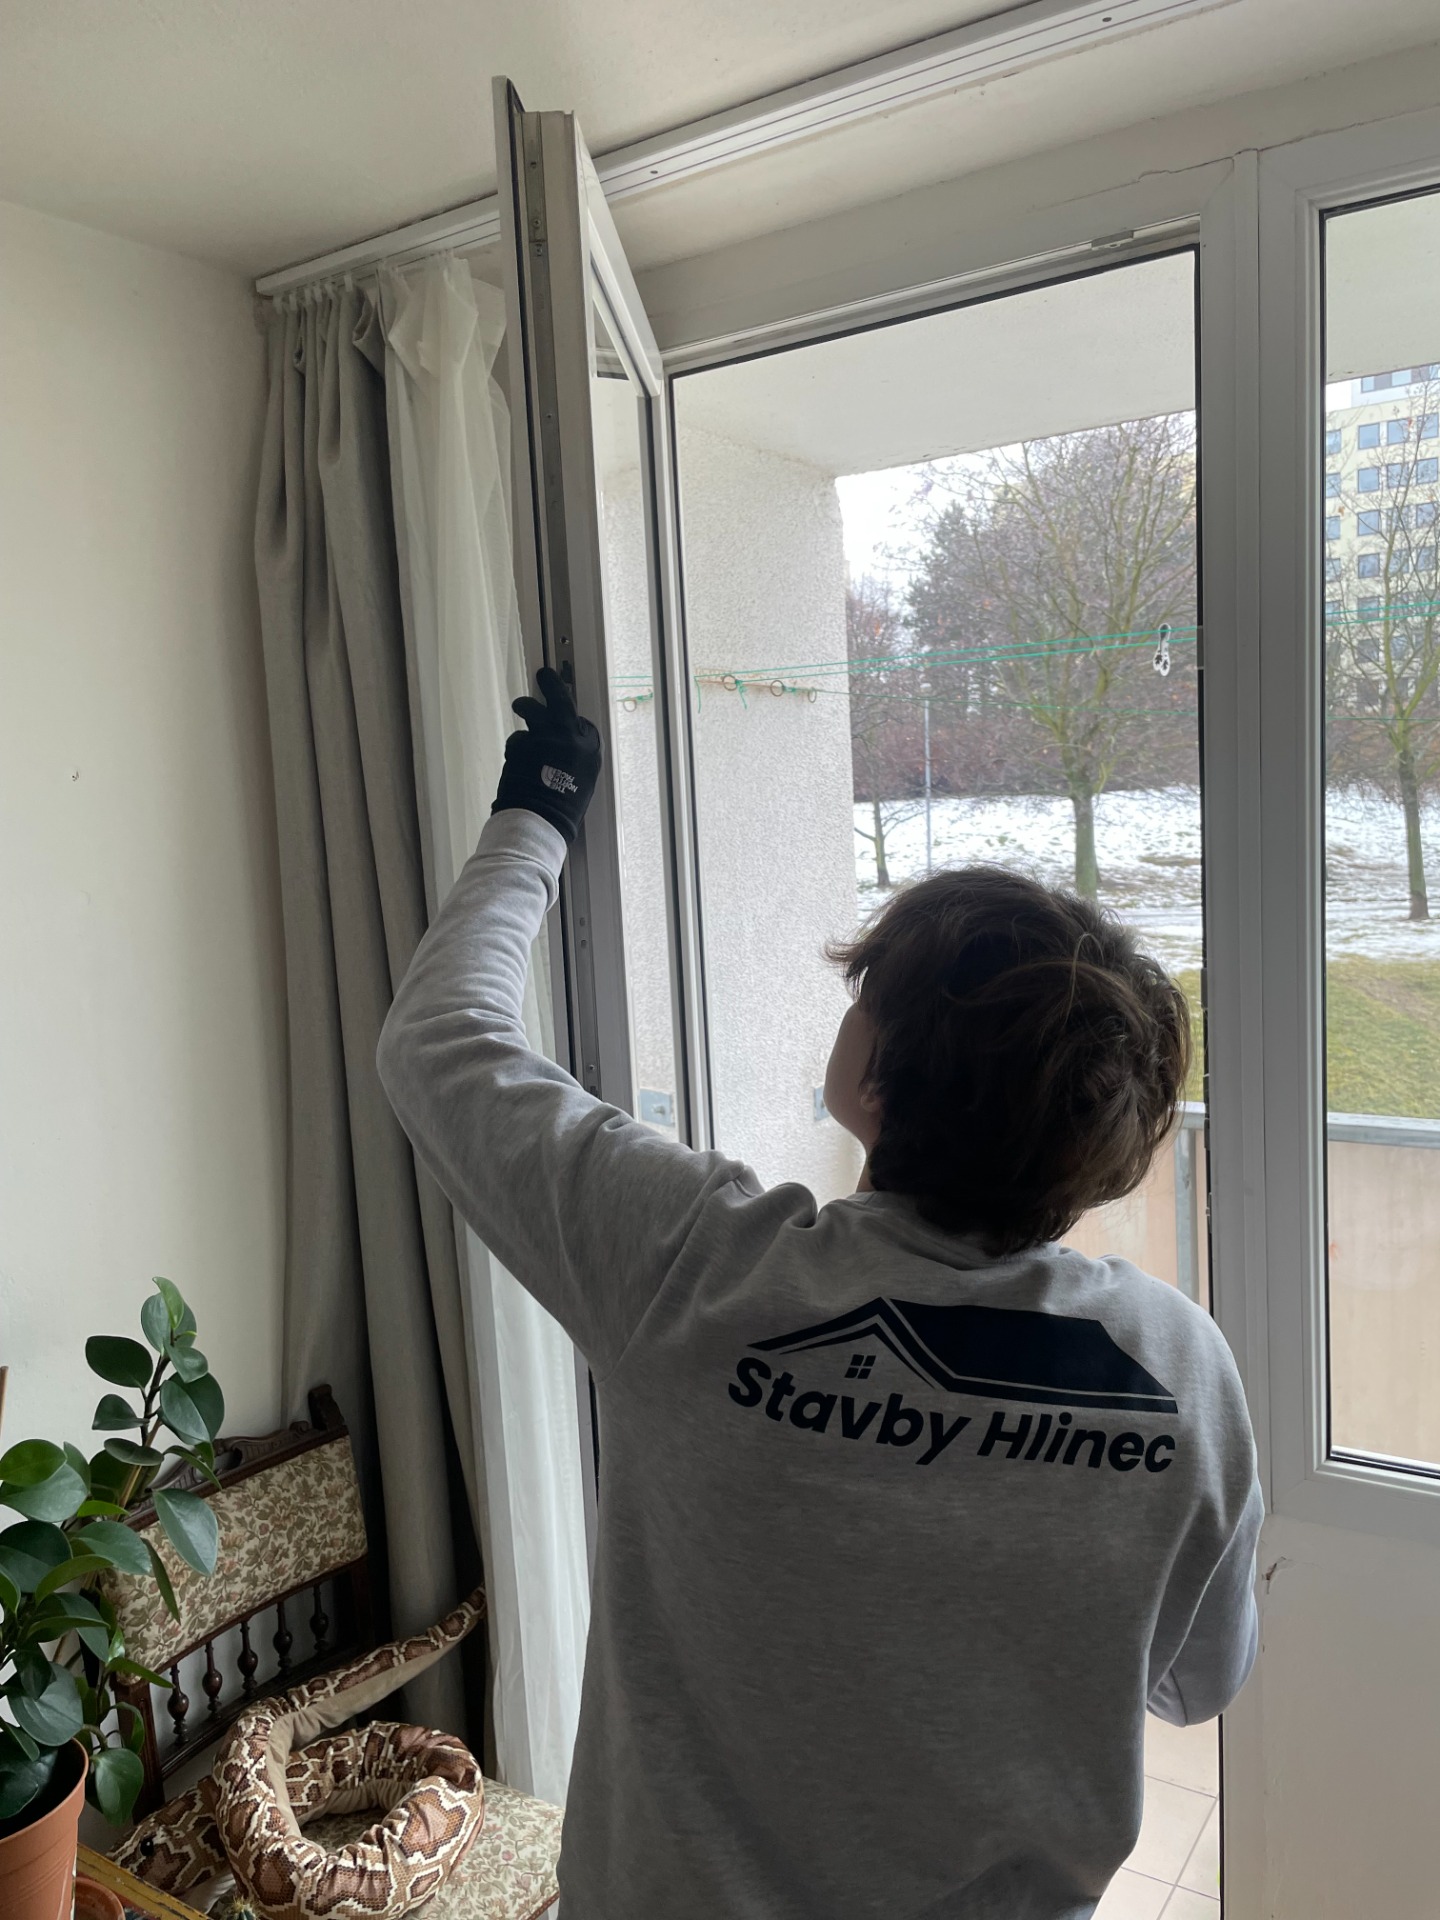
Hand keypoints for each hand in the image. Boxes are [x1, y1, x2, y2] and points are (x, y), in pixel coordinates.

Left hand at [492, 665, 602, 843]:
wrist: (539, 818)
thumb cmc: (563, 807)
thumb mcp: (583, 781)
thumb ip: (576, 758)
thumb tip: (566, 749)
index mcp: (589, 750)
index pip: (583, 724)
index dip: (573, 720)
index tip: (565, 716)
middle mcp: (568, 738)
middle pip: (561, 701)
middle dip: (552, 684)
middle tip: (545, 675)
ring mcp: (543, 738)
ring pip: (532, 712)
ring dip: (525, 706)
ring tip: (521, 705)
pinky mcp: (521, 744)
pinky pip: (517, 739)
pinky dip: (517, 747)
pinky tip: (518, 761)